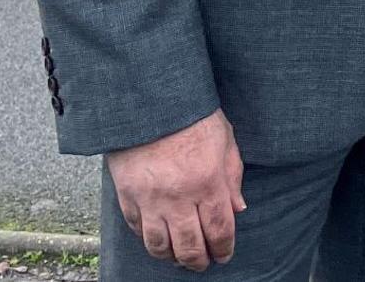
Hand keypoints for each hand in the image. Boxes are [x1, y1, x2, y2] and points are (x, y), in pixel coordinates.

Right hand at [110, 109, 245, 270]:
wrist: (148, 100)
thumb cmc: (192, 115)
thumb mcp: (224, 139)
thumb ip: (233, 175)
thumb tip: (238, 209)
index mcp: (208, 182)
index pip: (219, 230)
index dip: (224, 249)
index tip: (224, 255)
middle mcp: (179, 197)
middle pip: (190, 246)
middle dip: (199, 261)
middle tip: (203, 263)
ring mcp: (150, 199)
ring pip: (160, 246)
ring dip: (172, 258)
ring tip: (180, 258)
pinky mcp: (127, 196)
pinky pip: (137, 230)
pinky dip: (148, 241)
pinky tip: (158, 240)